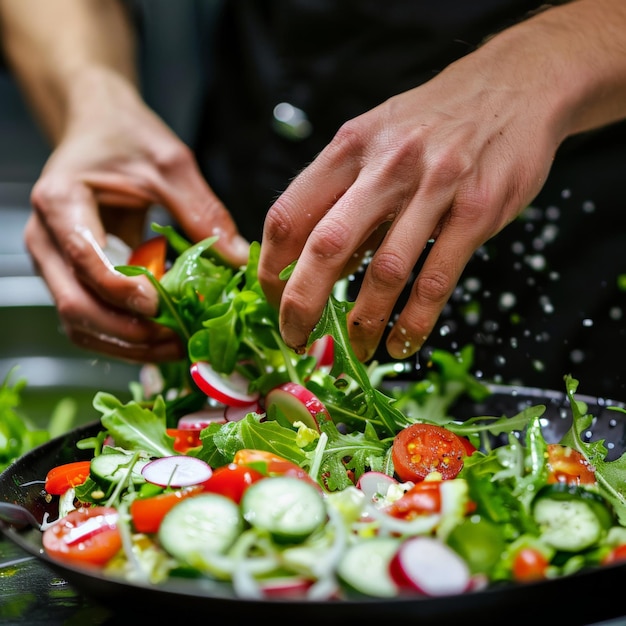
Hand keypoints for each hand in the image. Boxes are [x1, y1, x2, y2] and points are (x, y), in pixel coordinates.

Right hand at [25, 69, 249, 361]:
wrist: (97, 129)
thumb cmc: (126, 137)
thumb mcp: (170, 164)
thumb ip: (202, 211)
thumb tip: (237, 258)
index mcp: (61, 201)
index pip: (84, 257)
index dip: (121, 288)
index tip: (158, 305)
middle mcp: (46, 237)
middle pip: (75, 303)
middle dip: (128, 330)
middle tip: (177, 338)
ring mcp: (54, 262)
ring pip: (78, 323)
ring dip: (126, 343)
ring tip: (174, 346)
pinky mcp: (71, 276)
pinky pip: (89, 320)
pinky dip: (122, 337)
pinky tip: (159, 339)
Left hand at [258, 26, 567, 361]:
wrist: (514, 85)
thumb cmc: (433, 120)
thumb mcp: (374, 141)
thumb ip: (344, 198)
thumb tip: (319, 264)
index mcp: (348, 148)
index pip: (289, 215)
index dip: (272, 268)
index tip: (273, 300)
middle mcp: (385, 166)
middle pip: (325, 247)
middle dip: (302, 304)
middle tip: (296, 338)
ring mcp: (434, 188)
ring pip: (384, 272)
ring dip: (364, 322)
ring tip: (356, 349)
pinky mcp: (476, 212)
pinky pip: (436, 279)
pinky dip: (415, 321)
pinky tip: (402, 343)